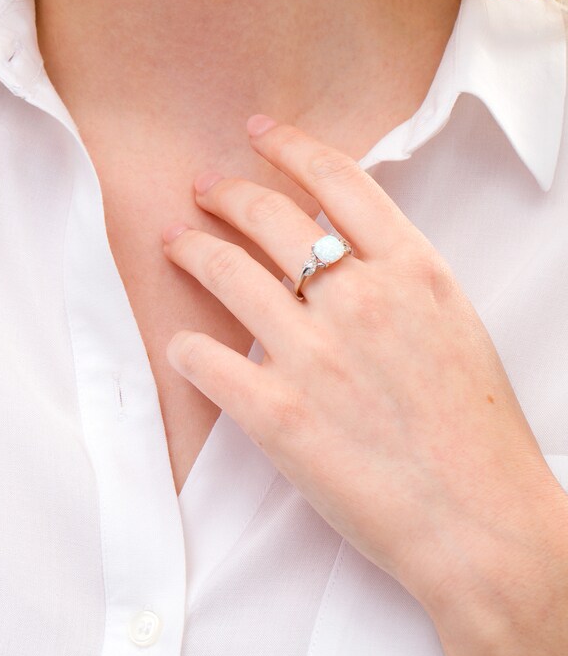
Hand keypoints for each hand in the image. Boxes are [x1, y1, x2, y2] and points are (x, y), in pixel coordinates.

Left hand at [160, 114, 567, 655]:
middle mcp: (360, 299)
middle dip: (225, 193)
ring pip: (226, 272)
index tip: (256, 132)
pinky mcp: (278, 414)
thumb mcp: (451, 324)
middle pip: (269, 215)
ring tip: (173, 242)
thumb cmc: (476, 429)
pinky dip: (185, 346)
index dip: (288, 145)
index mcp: (413, 271)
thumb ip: (394, 275)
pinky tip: (181, 344)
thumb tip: (333, 242)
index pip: (337, 178)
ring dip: (190, 249)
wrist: (481, 523)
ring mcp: (315, 355)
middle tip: (202, 189)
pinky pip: (205, 359)